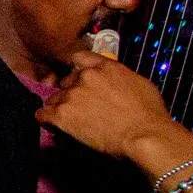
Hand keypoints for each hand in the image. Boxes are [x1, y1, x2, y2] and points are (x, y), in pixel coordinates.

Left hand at [33, 51, 190, 163]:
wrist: (144, 135)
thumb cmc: (149, 113)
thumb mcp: (139, 83)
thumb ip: (118, 77)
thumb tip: (113, 81)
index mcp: (105, 66)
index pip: (79, 58)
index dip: (77, 70)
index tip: (79, 80)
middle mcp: (85, 77)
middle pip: (66, 82)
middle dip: (71, 93)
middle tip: (80, 108)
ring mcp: (71, 95)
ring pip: (53, 99)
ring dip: (59, 107)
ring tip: (71, 121)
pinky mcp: (62, 115)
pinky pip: (42, 115)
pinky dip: (46, 120)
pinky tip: (53, 126)